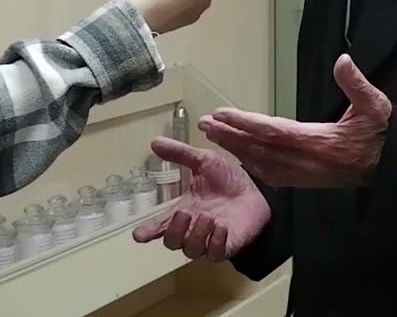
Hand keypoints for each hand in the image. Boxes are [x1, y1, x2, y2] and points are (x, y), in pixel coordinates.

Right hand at [132, 137, 270, 260]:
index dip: (147, 232)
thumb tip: (155, 142)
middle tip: (185, 212)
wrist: (258, 191)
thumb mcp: (204, 161)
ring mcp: (209, 240)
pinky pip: (214, 254)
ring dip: (197, 235)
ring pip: (191, 251)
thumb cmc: (227, 180)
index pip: (160, 226)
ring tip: (208, 216)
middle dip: (175, 231)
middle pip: (172, 242)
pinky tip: (222, 226)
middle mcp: (193, 230)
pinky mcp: (227, 247)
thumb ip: (180, 154)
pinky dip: (215, 242)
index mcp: (184, 212)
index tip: (139, 234)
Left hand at [200, 55, 391, 187]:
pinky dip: (252, 166)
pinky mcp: (307, 182)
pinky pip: (272, 176)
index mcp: (319, 142)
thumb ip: (356, 84)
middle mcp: (306, 161)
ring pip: (261, 164)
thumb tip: (342, 61)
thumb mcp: (375, 104)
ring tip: (214, 137)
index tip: (221, 114)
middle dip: (229, 136)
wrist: (392, 167)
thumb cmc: (382, 133)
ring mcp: (305, 175)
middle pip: (258, 150)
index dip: (245, 123)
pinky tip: (241, 157)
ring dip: (235, 150)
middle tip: (204, 124)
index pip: (273, 131)